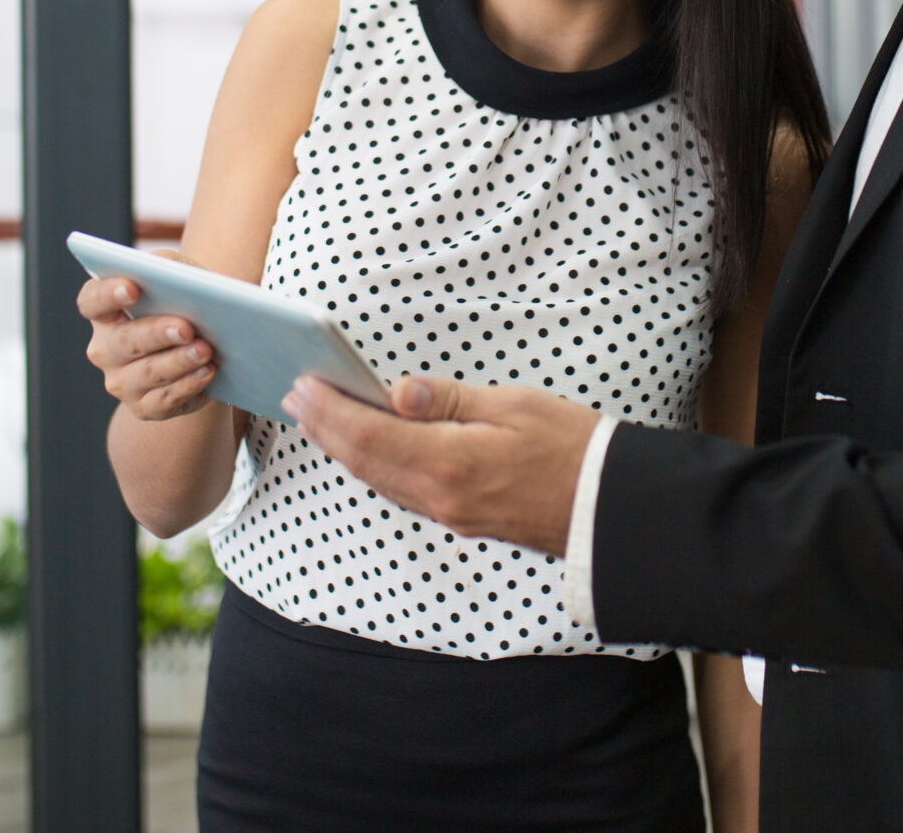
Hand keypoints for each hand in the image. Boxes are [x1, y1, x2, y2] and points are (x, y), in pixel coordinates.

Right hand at [77, 266, 216, 420]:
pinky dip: (189, 385)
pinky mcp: (144, 407)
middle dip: (157, 334)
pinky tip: (207, 371)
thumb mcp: (175, 274)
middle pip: (124, 342)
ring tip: (205, 350)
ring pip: (148, 373)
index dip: (108, 294)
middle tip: (186, 327)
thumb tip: (178, 277)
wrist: (203, 342)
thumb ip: (167, 268)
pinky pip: (165, 399)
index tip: (132, 287)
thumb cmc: (182, 299)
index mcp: (104, 311)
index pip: (92, 302)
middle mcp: (104, 349)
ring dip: (178, 362)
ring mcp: (121, 381)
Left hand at [285, 373, 599, 555]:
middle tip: (294, 396)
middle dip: (324, 427)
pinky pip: (400, 491)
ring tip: (318, 419)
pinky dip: (372, 466)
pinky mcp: (461, 519)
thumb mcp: (514, 405)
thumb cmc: (571, 446)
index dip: (330, 409)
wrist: (607, 506)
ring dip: (342, 448)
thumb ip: (449, 400)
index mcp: (451, 462)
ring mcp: (449, 513)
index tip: (304, 383)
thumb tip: (395, 392)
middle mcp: (441, 495)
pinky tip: (365, 450)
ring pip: (378, 479)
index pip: (370, 434)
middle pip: (363, 460)